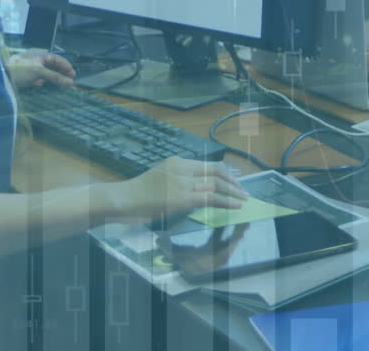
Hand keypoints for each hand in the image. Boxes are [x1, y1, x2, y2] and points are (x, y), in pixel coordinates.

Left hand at [7, 49, 75, 88]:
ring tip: (60, 84)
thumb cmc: (20, 70)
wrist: (2, 77)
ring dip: (53, 78)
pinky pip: (38, 78)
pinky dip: (43, 81)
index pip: (56, 58)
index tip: (72, 74)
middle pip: (52, 66)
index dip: (65, 65)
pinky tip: (43, 84)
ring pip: (46, 72)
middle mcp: (36, 60)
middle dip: (61, 73)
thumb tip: (71, 82)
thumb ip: (55, 77)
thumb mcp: (39, 72)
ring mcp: (31, 68)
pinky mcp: (26, 76)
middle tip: (70, 80)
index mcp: (40, 54)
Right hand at [116, 158, 247, 219]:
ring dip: (233, 192)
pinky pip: (210, 199)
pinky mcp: (182, 198)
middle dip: (233, 181)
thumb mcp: (159, 179)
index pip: (207, 165)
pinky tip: (235, 206)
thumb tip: (196, 192)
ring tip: (244, 199)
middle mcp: (182, 169)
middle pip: (215, 172)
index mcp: (176, 162)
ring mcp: (183, 183)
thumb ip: (177, 181)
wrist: (123, 199)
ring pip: (216, 185)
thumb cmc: (137, 193)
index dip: (224, 172)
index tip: (234, 179)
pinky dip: (226, 202)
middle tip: (243, 190)